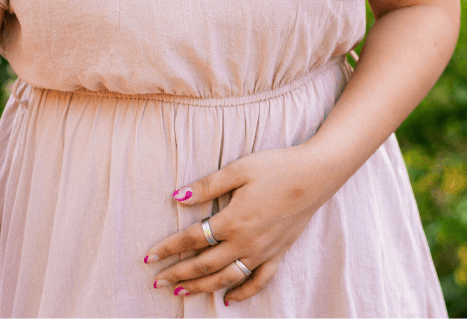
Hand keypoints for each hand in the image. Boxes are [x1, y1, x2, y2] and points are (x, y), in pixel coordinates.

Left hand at [143, 142, 346, 305]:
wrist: (318, 174)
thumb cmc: (278, 166)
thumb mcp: (240, 169)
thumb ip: (208, 185)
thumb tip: (177, 197)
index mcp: (233, 220)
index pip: (191, 239)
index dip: (167, 249)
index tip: (148, 258)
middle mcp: (246, 242)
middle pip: (204, 265)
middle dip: (178, 274)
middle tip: (157, 281)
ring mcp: (263, 251)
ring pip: (226, 278)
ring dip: (201, 288)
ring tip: (181, 293)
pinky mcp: (278, 253)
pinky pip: (258, 281)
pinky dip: (242, 293)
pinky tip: (227, 299)